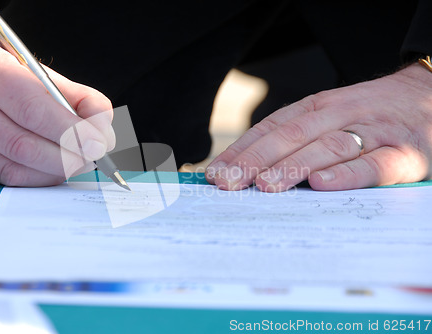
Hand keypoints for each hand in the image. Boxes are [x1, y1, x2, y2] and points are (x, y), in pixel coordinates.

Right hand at [0, 17, 114, 185]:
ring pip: (11, 170)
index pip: (32, 108)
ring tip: (75, 164)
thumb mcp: (38, 72)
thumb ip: (77, 98)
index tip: (99, 144)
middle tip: (92, 159)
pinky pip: (0, 181)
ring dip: (53, 173)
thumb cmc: (3, 74)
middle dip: (67, 158)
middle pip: (22, 145)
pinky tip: (48, 171)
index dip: (70, 131)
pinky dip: (32, 180)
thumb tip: (103, 133)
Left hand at [206, 63, 431, 191]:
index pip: (271, 128)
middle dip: (255, 161)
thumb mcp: (328, 118)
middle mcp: (340, 115)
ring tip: (265, 185)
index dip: (241, 150)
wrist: (428, 98)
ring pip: (327, 147)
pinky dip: (348, 174)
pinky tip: (323, 184)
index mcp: (317, 108)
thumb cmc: (370, 115)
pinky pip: (374, 164)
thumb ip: (295, 139)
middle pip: (291, 137)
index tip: (216, 172)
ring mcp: (372, 132)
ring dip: (293, 166)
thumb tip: (249, 169)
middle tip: (228, 184)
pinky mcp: (404, 153)